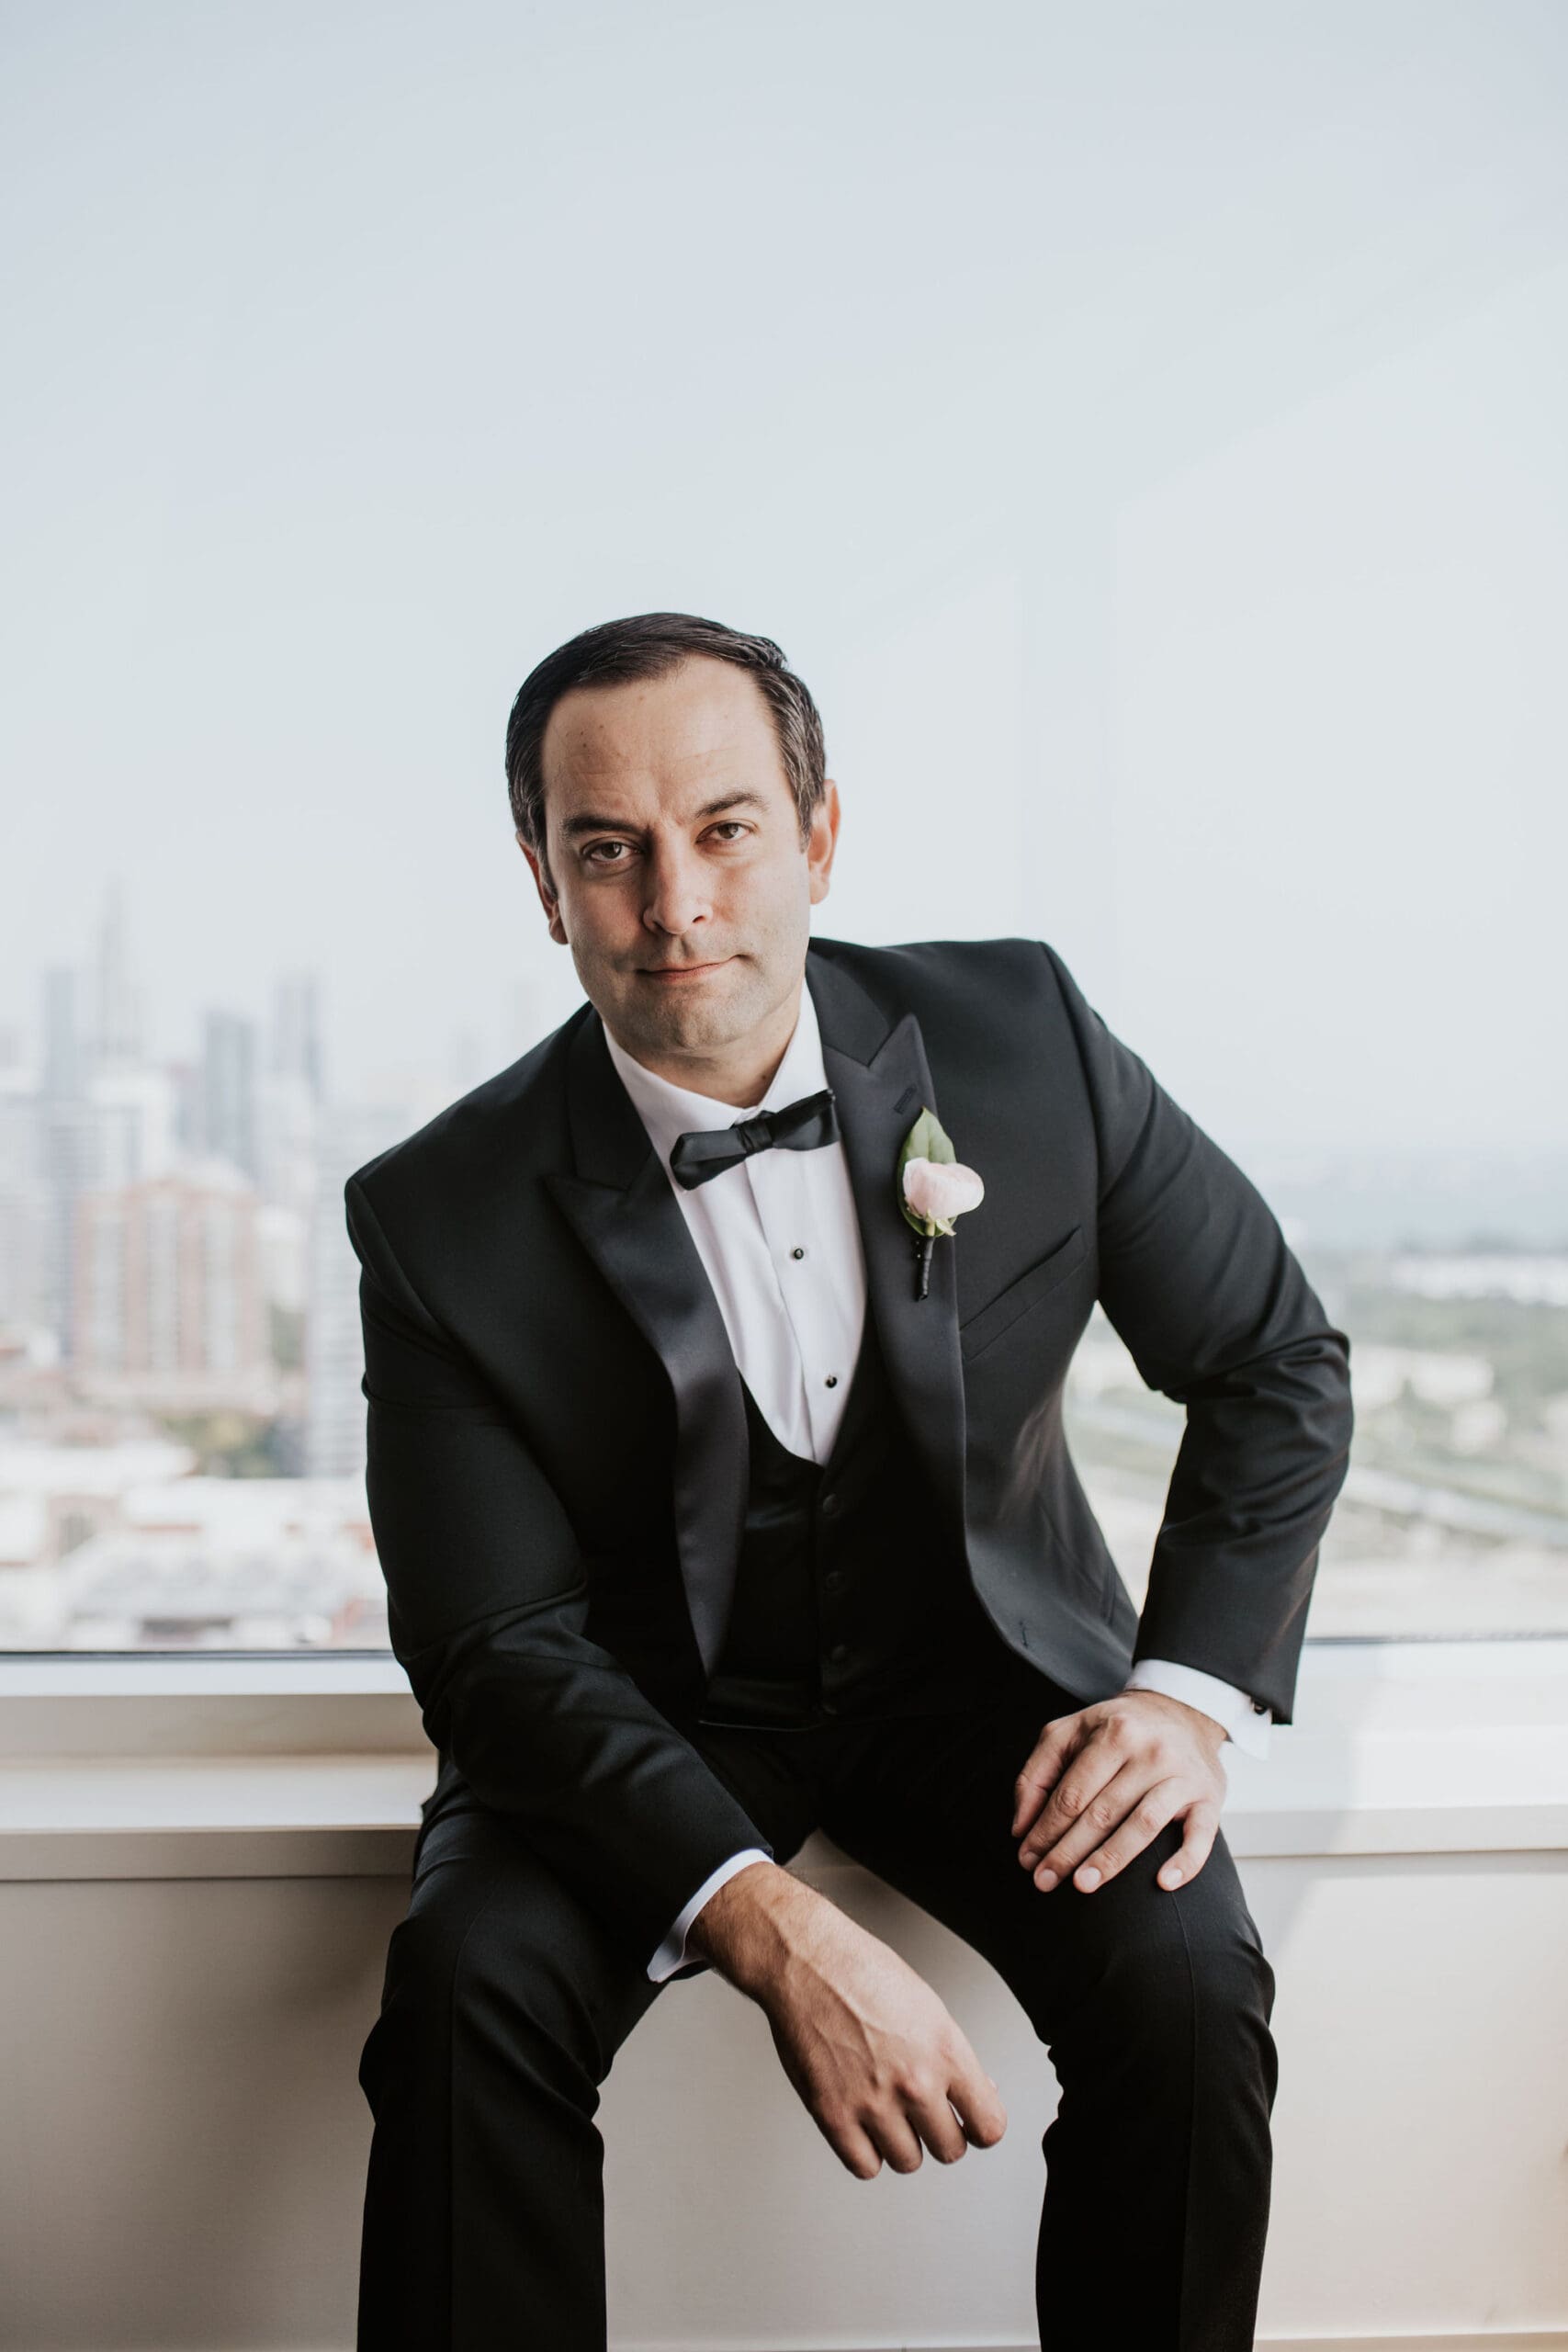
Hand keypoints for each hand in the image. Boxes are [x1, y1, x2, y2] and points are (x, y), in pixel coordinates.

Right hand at [694, 1863, 1006, 2179]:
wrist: (807, 1963)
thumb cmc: (863, 1973)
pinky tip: (863, 2124)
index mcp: (945, 2051)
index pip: (989, 2126)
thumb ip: (953, 2057)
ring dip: (902, 2143)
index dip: (981, 2127)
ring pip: (908, 2162)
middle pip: (950, 2151)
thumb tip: (976, 2092)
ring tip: (888, 2113)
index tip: (971, 2125)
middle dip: (941, 2135)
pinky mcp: (834, 2115)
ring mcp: (873, 2103)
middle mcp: (914, 2082)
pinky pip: (865, 2166)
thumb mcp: (928, 2007)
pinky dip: (866, 2152)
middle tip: (926, 2116)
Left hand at [1010, 1689, 1227, 1896]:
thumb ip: (1037, 1773)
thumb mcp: (1070, 1732)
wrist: (1182, 1712)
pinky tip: (1163, 1883)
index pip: (1072, 1793)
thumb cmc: (1117, 1729)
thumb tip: (1020, 1826)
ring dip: (1111, 1860)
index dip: (1045, 1829)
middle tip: (1044, 1881)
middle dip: (1068, 1852)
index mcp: (1113, 1733)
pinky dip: (1185, 1861)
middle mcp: (1150, 1751)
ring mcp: (1182, 1775)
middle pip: (1102, 1812)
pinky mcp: (1209, 1798)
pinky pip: (1201, 1835)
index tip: (1027, 1858)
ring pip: (1143, 1824)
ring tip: (1082, 1885)